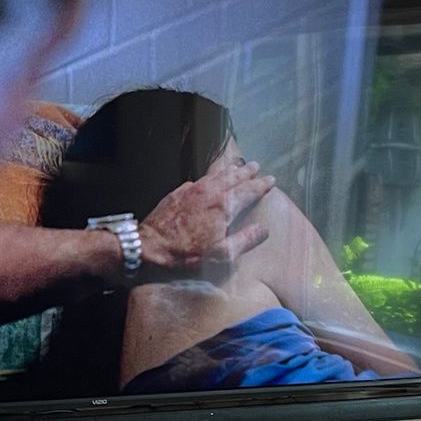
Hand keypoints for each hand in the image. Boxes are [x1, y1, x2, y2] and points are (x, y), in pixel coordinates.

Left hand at [139, 153, 274, 272]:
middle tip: (256, 166)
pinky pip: (201, 178)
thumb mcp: (221, 254)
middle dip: (247, 171)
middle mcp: (210, 192)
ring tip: (238, 166)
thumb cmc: (185, 253)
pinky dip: (211, 174)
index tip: (270, 181)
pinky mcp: (179, 192)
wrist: (150, 245)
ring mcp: (193, 189)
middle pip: (234, 177)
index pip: (249, 190)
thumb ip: (245, 240)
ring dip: (230, 169)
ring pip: (216, 174)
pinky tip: (211, 177)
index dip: (262, 185)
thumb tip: (263, 230)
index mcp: (224, 206)